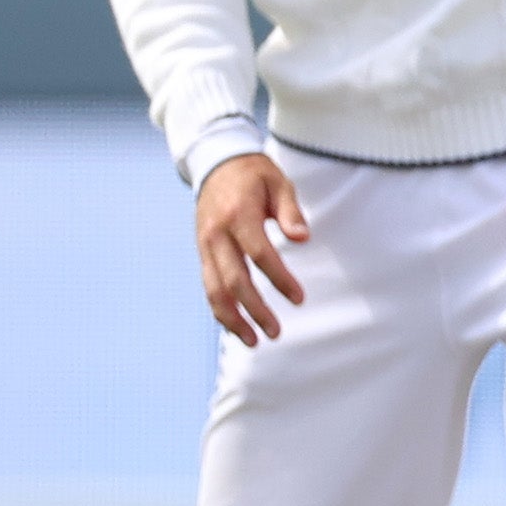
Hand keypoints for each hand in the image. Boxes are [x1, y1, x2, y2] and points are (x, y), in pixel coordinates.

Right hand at [196, 152, 309, 345]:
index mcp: (237, 215)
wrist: (216, 163)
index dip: (279, 279)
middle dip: (254, 309)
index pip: (259, 254)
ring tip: (253, 341)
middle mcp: (216, 234)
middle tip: (276, 332)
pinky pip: (208, 285)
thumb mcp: (278, 183)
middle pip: (233, 279)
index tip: (299, 298)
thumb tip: (302, 238)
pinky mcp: (202, 252)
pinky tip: (236, 326)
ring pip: (213, 289)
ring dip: (232, 318)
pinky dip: (220, 309)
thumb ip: (289, 212)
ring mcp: (205, 245)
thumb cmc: (255, 175)